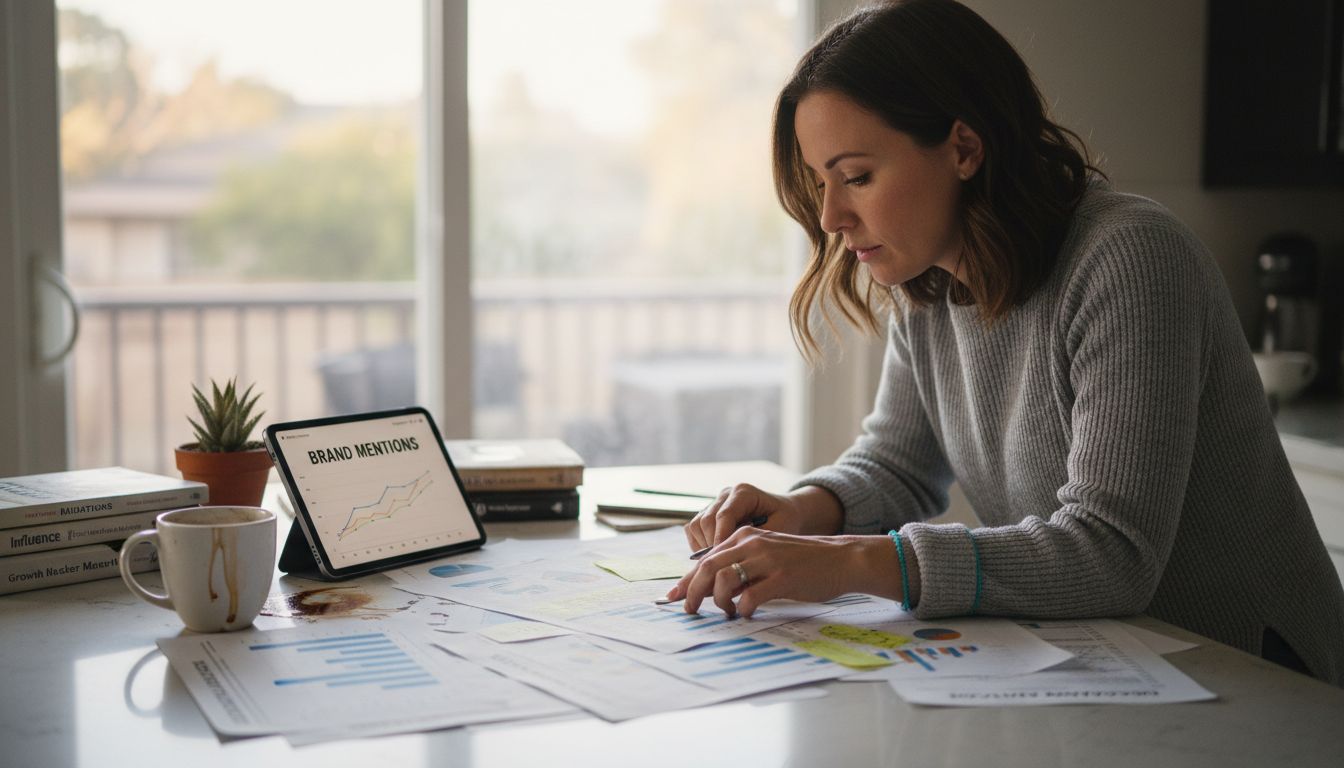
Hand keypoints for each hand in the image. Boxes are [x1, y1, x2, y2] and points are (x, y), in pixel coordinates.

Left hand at [665, 528, 891, 617]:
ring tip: (727, 612)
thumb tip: (711, 589)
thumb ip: (741, 566)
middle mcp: (752, 544)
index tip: (672, 598)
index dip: (686, 580)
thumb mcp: (766, 554)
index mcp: (745, 537)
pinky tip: (748, 613)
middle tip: (689, 611)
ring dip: (718, 602)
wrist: (840, 558)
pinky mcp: (782, 578)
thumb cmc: (802, 561)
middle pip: (707, 568)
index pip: (705, 558)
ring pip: (724, 580)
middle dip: (693, 592)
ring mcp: (767, 560)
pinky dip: (743, 609)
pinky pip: (750, 597)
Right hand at [683, 483, 841, 551]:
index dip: (721, 539)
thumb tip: (735, 562)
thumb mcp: (778, 530)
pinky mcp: (708, 513)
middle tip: (720, 568)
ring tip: (719, 565)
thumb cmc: (785, 521)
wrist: (786, 513)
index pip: (724, 515)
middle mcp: (726, 495)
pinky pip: (694, 530)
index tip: (724, 560)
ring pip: (696, 525)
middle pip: (706, 520)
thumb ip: (756, 542)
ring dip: (703, 547)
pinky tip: (715, 559)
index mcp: (744, 493)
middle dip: (711, 546)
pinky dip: (699, 546)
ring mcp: (715, 503)